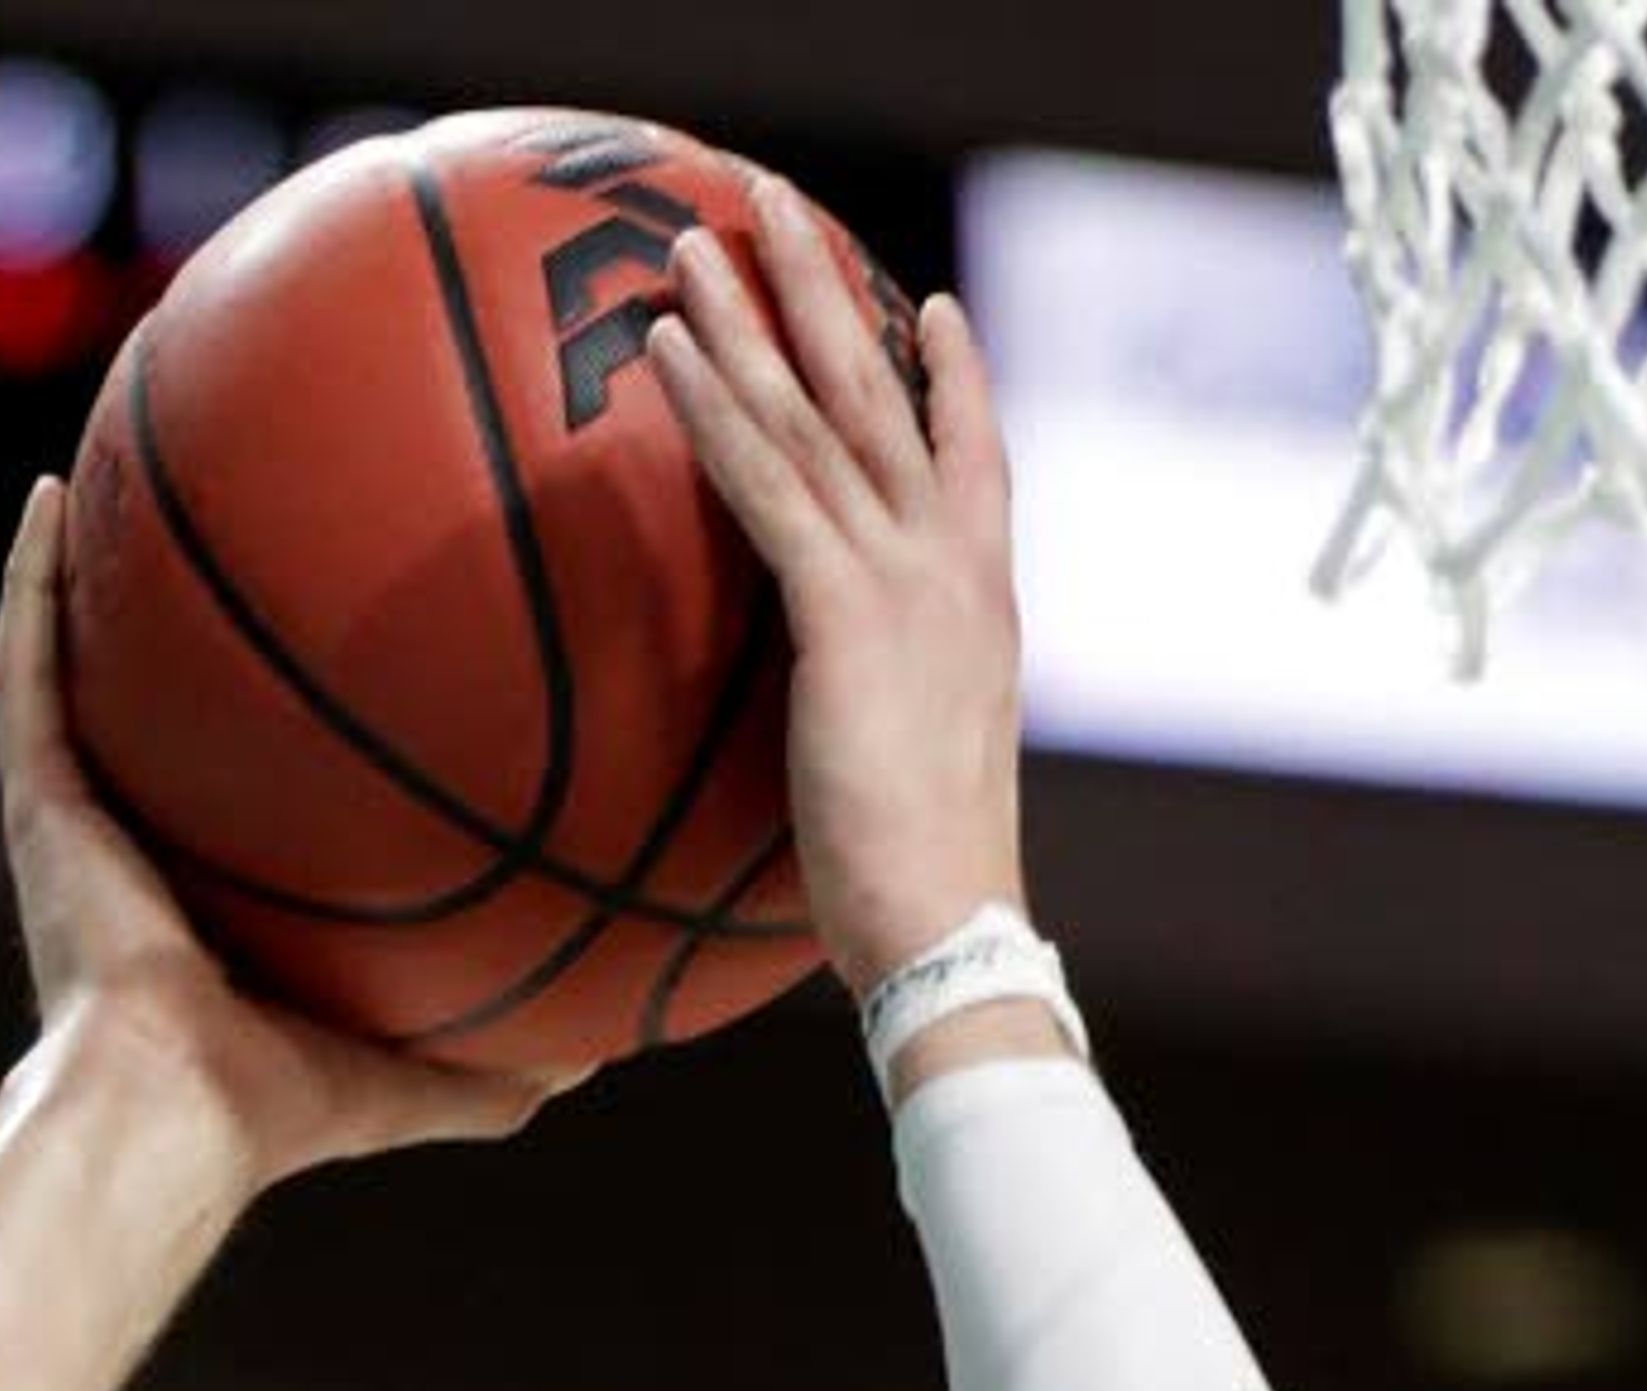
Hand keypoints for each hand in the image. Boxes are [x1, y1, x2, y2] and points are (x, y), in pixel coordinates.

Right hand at [0, 483, 581, 1195]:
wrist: (171, 1118)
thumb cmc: (279, 1112)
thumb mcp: (419, 1079)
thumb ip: (504, 1068)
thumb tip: (609, 1054)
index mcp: (217, 896)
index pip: (251, 781)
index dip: (289, 708)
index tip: (344, 620)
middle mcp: (143, 840)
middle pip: (166, 694)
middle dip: (196, 604)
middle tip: (250, 495)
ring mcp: (78, 814)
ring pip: (76, 655)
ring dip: (88, 556)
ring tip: (123, 442)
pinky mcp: (36, 800)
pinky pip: (25, 665)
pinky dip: (30, 578)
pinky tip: (52, 490)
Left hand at [646, 186, 1028, 1007]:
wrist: (945, 930)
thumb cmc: (921, 899)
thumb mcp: (913, 787)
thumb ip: (885, 731)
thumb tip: (842, 756)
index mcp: (979, 611)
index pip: (974, 467)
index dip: (955, 384)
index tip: (932, 312)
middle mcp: (951, 570)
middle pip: (881, 396)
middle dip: (827, 291)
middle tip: (777, 203)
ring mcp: (903, 581)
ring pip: (814, 416)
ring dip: (746, 320)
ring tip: (691, 243)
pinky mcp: (843, 612)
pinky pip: (765, 487)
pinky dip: (714, 412)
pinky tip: (666, 352)